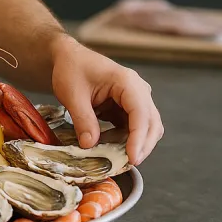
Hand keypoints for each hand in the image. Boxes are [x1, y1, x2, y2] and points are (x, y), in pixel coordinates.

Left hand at [49, 35, 163, 165]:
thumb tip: (90, 145)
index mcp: (127, 82)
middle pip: (151, 123)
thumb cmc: (71, 69)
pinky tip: (111, 148)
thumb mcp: (72, 95)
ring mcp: (136, 98)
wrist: (69, 57)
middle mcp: (138, 90)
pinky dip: (126, 139)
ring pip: (147, 127)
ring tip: (118, 158)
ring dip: (135, 144)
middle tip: (127, 164)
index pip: (141, 114)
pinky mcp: (128, 107)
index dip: (138, 138)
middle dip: (142, 145)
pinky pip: (134, 127)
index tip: (132, 158)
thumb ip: (83, 120)